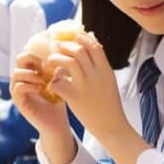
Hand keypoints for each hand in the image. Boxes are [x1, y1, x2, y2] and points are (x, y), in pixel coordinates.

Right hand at [10, 51, 73, 163]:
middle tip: (42, 68)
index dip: (35, 54)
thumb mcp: (61, 80)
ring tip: (43, 81)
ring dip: (31, 74)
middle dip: (31, 61)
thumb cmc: (59, 100)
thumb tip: (63, 52)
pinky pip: (17, 88)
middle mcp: (21, 80)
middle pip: (18, 60)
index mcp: (30, 72)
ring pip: (16, 74)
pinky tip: (41, 89)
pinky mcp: (19, 102)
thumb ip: (58, 67)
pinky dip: (29, 86)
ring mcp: (18, 91)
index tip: (47, 61)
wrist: (58, 122)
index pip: (25, 55)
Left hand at [44, 36, 147, 163]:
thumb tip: (92, 48)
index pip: (93, 46)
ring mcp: (86, 86)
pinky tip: (52, 84)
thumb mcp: (109, 81)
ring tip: (50, 61)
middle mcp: (96, 75)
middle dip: (65, 46)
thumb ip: (100, 66)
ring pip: (68, 62)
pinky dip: (53, 81)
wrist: (112, 127)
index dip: (81, 38)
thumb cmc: (109, 105)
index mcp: (106, 70)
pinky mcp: (76, 99)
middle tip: (56, 47)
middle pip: (78, 50)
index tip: (72, 36)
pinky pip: (58, 83)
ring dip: (56, 59)